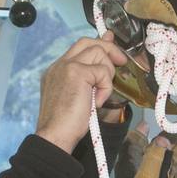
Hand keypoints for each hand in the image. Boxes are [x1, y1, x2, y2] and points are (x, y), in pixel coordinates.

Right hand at [36, 37, 127, 152]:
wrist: (55, 135)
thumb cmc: (66, 123)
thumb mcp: (78, 95)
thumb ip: (88, 78)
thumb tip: (101, 66)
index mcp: (57, 70)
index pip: (80, 47)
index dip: (99, 44)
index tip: (111, 43)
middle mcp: (59, 64)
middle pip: (88, 42)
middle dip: (109, 48)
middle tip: (121, 61)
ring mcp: (67, 66)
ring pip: (98, 52)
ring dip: (107, 73)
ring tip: (101, 93)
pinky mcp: (76, 73)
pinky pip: (102, 72)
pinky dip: (106, 88)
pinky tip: (97, 102)